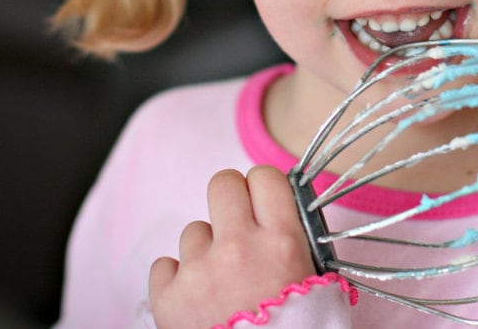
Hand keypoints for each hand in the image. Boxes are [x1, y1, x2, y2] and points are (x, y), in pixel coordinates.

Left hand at [148, 166, 315, 328]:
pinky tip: (198, 300)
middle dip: (229, 200)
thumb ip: (293, 239)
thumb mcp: (314, 280)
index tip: (262, 201)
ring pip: (194, 230)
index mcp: (283, 242)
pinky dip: (178, 280)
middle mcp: (239, 248)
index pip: (265, 176)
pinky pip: (164, 264)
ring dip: (206, 250)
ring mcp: (199, 271)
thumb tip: (278, 207)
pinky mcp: (167, 296)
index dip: (262, 187)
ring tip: (222, 285)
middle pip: (222, 184)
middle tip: (236, 225)